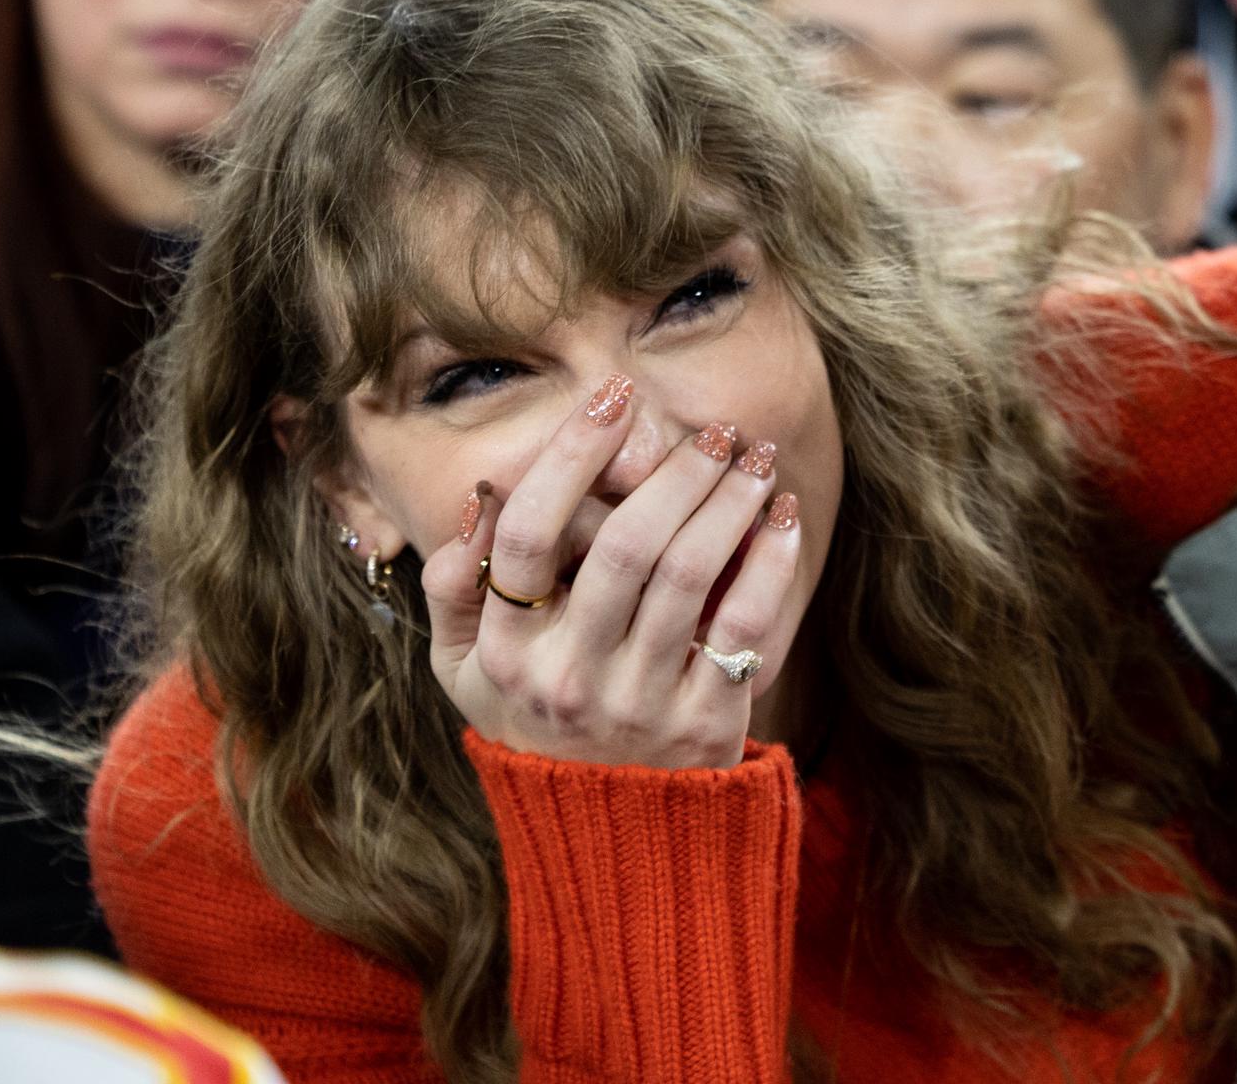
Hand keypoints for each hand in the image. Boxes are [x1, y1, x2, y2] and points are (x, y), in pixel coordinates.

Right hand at [418, 378, 801, 768]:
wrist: (608, 838)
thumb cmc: (533, 726)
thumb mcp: (464, 672)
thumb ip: (454, 588)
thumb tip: (479, 497)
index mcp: (505, 653)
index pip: (526, 537)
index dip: (570, 457)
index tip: (613, 398)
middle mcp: (568, 678)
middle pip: (623, 548)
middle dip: (673, 473)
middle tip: (710, 430)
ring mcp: (640, 702)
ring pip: (689, 575)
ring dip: (728, 501)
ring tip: (752, 456)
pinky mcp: (706, 723)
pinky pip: (745, 626)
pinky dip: (769, 561)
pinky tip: (781, 516)